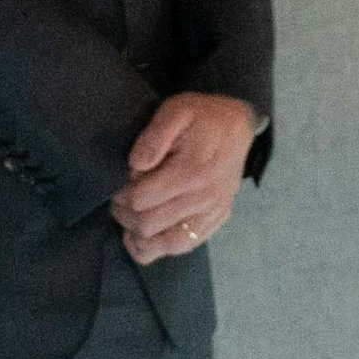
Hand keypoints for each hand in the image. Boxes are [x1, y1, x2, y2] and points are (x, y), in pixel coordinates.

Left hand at [112, 94, 259, 263]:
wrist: (239, 124)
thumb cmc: (203, 116)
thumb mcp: (175, 110)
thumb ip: (153, 137)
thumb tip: (135, 167)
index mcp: (190, 172)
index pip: (140, 200)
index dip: (121, 195)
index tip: (120, 184)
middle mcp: (203, 198)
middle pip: (148, 225)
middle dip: (125, 215)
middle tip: (120, 201)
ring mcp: (212, 212)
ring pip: (166, 245)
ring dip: (141, 238)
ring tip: (131, 222)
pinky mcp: (217, 219)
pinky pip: (185, 246)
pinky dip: (161, 247)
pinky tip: (148, 238)